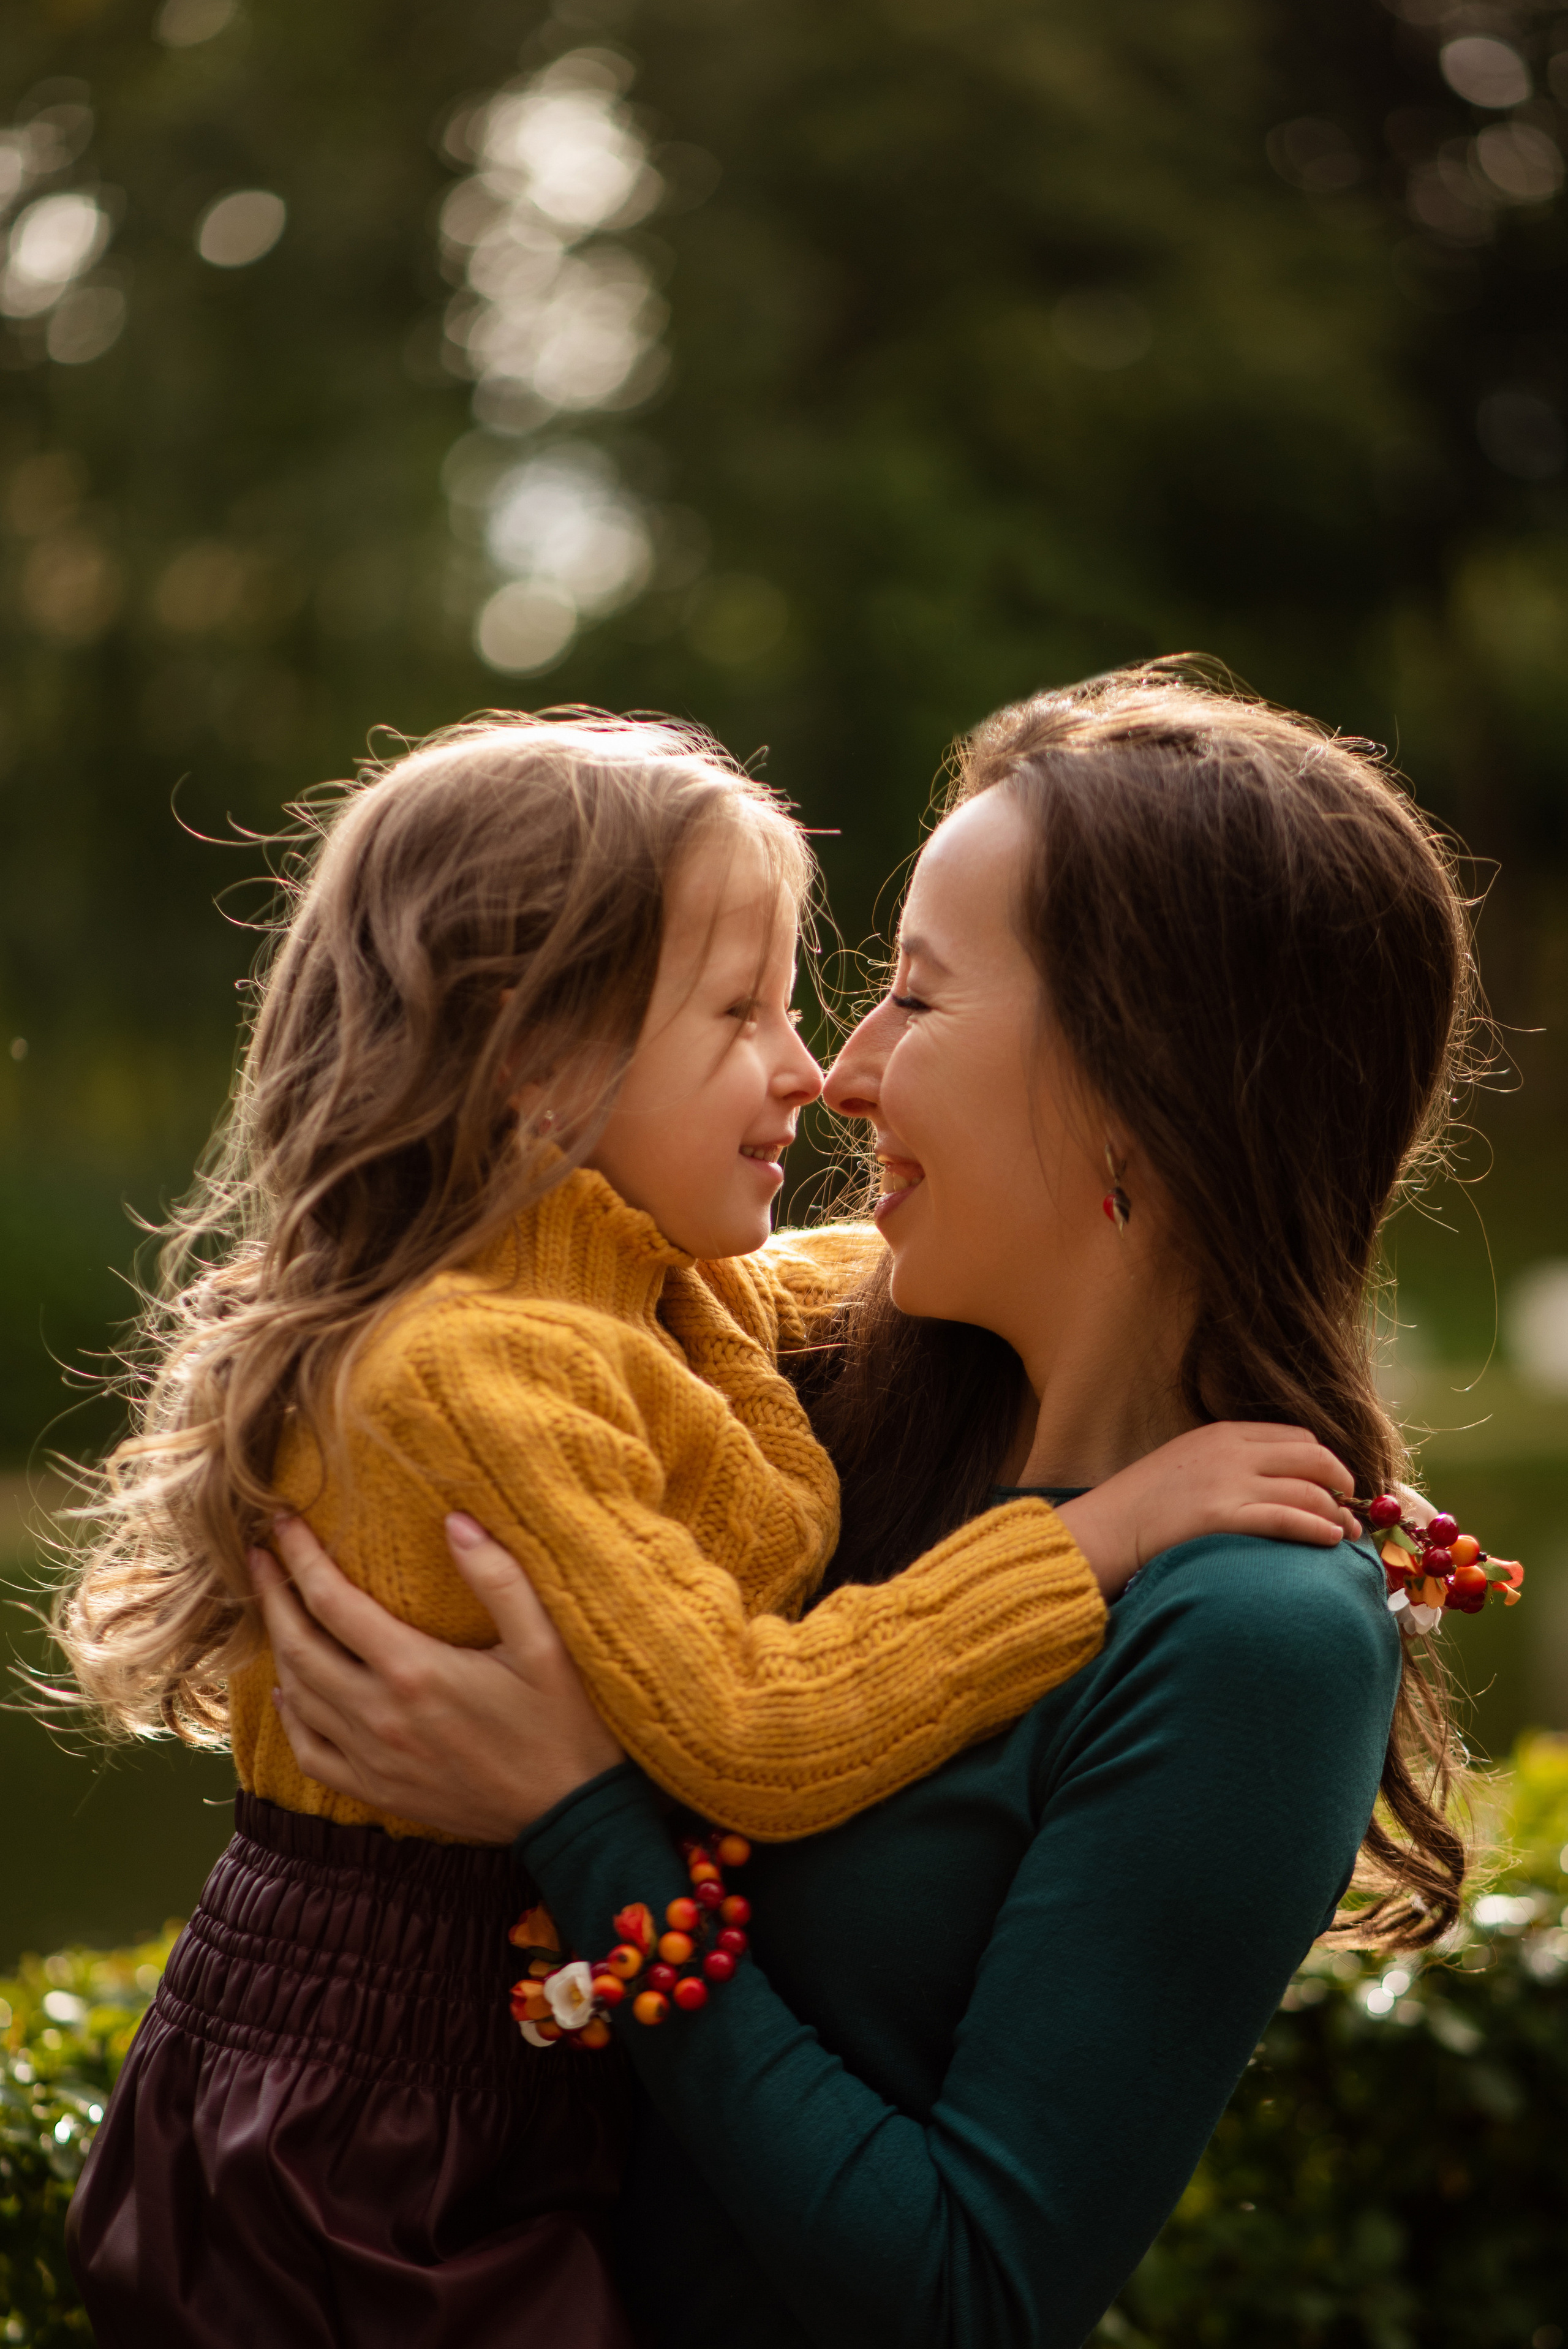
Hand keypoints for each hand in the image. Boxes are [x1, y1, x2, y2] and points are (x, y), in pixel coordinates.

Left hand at [250, 1513, 624, 1842]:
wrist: (571, 1815)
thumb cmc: (565, 1724)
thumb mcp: (546, 1643)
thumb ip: (499, 1577)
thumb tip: (454, 1521)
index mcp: (415, 1670)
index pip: (332, 1601)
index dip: (300, 1556)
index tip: (280, 1521)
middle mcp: (380, 1715)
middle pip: (299, 1646)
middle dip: (272, 1595)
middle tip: (257, 1556)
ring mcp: (374, 1759)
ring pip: (299, 1695)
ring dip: (277, 1647)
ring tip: (274, 1609)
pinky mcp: (378, 1791)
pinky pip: (311, 1753)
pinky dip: (291, 1717)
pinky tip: (289, 1691)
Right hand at [1056, 1422, 1360, 1596]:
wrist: (1104, 1529)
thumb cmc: (1142, 1505)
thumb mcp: (1186, 1465)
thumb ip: (1226, 1464)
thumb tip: (1270, 1481)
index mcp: (1222, 1433)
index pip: (1295, 1436)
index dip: (1323, 1460)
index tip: (1335, 1482)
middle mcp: (1231, 1452)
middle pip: (1311, 1457)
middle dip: (1340, 1481)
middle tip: (1351, 1505)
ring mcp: (1228, 1483)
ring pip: (1307, 1491)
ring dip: (1336, 1512)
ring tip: (1346, 1531)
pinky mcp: (1224, 1516)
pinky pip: (1289, 1519)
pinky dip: (1318, 1528)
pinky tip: (1330, 1539)